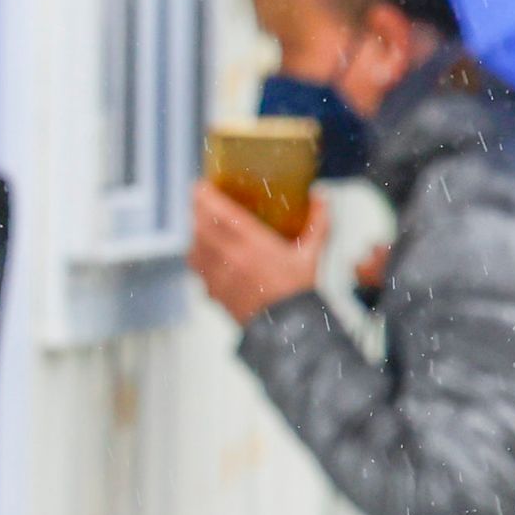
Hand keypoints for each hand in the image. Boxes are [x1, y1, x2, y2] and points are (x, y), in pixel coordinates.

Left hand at [189, 181, 328, 324]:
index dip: (205, 196)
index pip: (219, 213)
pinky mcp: (212, 292)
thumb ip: (318, 223)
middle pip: (200, 225)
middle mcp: (230, 257)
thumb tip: (321, 197)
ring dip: (195, 232)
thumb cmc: (297, 291)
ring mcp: (218, 276)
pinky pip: (196, 268)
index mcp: (253, 244)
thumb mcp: (311, 254)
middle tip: (201, 201)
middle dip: (197, 210)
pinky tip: (206, 253)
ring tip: (203, 225)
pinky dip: (197, 256)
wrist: (287, 329)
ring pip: (194, 246)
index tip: (201, 186)